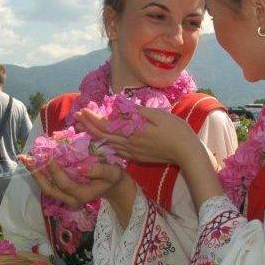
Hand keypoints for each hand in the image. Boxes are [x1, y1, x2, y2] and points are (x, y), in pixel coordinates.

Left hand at [20, 155, 125, 208]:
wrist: (112, 187)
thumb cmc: (113, 179)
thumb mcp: (113, 173)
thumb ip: (99, 171)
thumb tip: (80, 168)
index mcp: (82, 196)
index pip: (65, 184)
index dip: (55, 171)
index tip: (48, 155)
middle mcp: (71, 199)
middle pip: (49, 189)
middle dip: (37, 174)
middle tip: (27, 159)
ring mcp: (65, 197)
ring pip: (46, 187)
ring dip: (35, 173)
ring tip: (25, 158)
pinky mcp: (62, 191)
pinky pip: (48, 183)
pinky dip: (40, 172)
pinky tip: (33, 160)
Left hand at [76, 106, 196, 164]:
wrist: (187, 153)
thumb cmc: (176, 130)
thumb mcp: (157, 115)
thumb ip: (136, 112)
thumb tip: (118, 106)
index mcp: (133, 132)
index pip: (106, 126)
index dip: (92, 118)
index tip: (82, 110)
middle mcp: (129, 144)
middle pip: (102, 136)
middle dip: (88, 126)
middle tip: (77, 117)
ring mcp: (132, 153)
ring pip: (108, 144)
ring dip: (95, 135)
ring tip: (85, 126)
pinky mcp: (137, 157)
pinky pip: (116, 151)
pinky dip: (106, 144)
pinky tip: (103, 140)